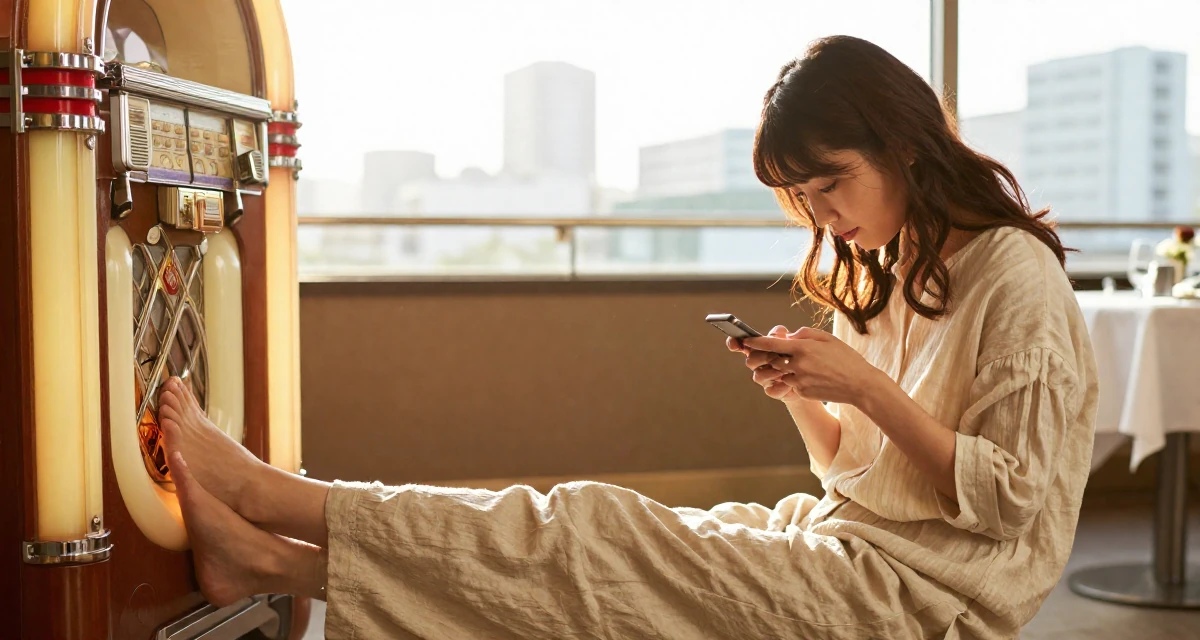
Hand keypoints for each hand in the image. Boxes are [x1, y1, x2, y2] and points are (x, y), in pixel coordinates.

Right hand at [728, 326, 801, 401]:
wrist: (813, 378)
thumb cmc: (803, 357)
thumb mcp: (798, 341)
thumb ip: (787, 334)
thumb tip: (780, 333)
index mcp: (762, 348)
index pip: (743, 343)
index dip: (735, 343)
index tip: (737, 342)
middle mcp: (760, 363)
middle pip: (750, 360)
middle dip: (763, 357)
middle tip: (777, 356)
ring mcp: (765, 378)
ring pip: (758, 376)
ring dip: (771, 372)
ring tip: (786, 370)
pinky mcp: (773, 391)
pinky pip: (771, 390)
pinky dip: (780, 386)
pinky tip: (789, 384)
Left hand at [744, 327, 884, 406]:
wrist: (860, 385)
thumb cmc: (846, 358)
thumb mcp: (827, 338)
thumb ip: (805, 334)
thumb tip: (788, 336)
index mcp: (803, 348)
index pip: (771, 344)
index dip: (756, 342)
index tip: (746, 341)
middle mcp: (798, 364)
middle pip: (770, 361)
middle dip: (764, 358)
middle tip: (766, 355)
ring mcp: (799, 380)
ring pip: (777, 375)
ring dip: (779, 371)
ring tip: (792, 368)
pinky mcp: (802, 393)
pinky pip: (789, 385)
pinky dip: (792, 381)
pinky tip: (808, 378)